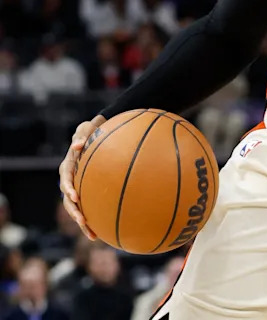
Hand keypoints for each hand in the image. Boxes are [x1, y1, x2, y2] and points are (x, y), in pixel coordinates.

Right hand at [59, 115, 105, 239]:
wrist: (99, 133)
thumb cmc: (93, 129)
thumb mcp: (87, 128)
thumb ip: (83, 136)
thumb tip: (77, 146)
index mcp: (68, 166)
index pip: (65, 178)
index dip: (68, 188)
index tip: (74, 196)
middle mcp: (70, 179)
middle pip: (68, 199)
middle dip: (74, 211)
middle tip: (82, 220)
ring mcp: (78, 188)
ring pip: (76, 209)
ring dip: (82, 222)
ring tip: (92, 235)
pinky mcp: (87, 193)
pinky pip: (88, 208)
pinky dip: (93, 220)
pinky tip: (103, 232)